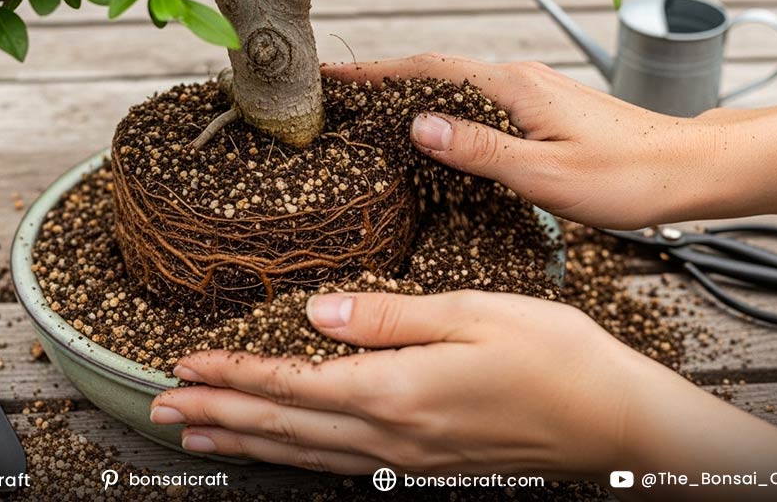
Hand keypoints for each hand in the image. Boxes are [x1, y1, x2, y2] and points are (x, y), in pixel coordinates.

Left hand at [151, 290, 776, 499]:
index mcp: (396, 390)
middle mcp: (390, 434)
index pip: (292, 382)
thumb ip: (386, 317)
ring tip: (196, 434)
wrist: (614, 423)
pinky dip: (292, 456)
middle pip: (283, 425)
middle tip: (162, 406)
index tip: (186, 365)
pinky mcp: (423, 462)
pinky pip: (338, 462)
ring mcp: (405, 457)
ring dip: (244, 441)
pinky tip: (276, 451)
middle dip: (219, 412)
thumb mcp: (472, 314)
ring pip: (303, 452)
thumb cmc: (555, 358)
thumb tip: (315, 314)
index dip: (234, 374)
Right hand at [324, 55, 721, 229]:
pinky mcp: (542, 111)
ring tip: (370, 116)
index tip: (332, 78)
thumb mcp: (544, 173)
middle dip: (383, 83)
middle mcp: (518, 80)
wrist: (688, 170)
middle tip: (338, 100)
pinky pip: (479, 105)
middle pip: (435, 73)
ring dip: (412, 98)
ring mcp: (532, 93)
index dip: (375, 74)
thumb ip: (479, 149)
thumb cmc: (625, 176)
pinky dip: (445, 114)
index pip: (427, 70)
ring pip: (457, 90)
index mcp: (512, 87)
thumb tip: (417, 125)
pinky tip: (433, 136)